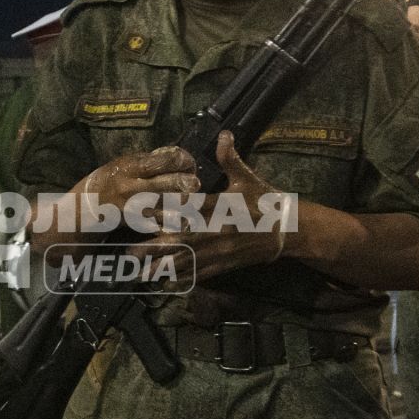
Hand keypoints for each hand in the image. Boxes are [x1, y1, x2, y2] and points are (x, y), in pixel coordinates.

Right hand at [85, 145, 200, 213]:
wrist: (90, 204)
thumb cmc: (111, 178)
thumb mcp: (125, 163)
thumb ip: (148, 161)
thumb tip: (176, 158)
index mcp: (132, 168)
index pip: (166, 161)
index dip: (183, 160)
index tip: (188, 163)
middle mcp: (135, 187)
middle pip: (172, 183)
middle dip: (189, 183)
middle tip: (195, 183)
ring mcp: (137, 207)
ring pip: (171, 206)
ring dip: (185, 205)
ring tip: (191, 201)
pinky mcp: (137, 223)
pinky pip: (162, 225)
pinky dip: (174, 223)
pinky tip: (181, 219)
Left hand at [131, 133, 287, 281]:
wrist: (287, 230)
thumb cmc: (264, 202)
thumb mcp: (247, 178)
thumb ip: (230, 159)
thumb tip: (224, 135)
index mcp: (219, 207)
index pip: (187, 210)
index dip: (164, 214)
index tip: (141, 216)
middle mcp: (216, 230)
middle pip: (180, 240)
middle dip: (154, 247)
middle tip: (131, 251)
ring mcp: (219, 250)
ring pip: (187, 261)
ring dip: (163, 267)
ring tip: (140, 272)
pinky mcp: (225, 264)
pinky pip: (201, 274)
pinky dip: (183, 279)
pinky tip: (166, 284)